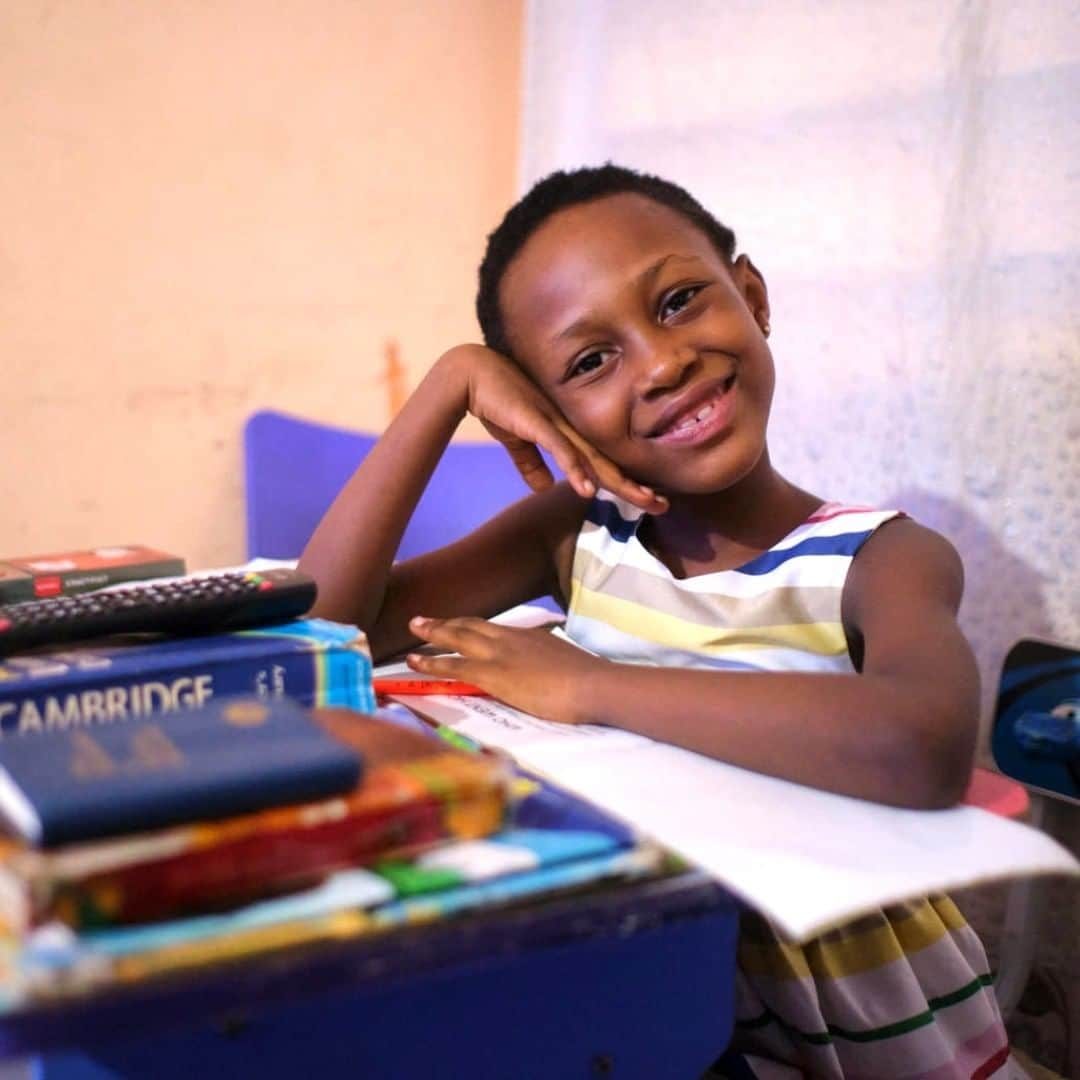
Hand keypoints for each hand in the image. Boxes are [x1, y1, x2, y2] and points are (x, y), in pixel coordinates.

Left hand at [405, 615, 603, 723]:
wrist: (593, 684)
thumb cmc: (588, 680)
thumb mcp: (567, 662)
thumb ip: (553, 660)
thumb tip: (554, 661)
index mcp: (530, 636)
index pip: (493, 628)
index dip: (471, 626)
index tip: (458, 624)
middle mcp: (510, 638)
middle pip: (470, 625)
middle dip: (445, 623)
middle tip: (421, 620)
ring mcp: (499, 654)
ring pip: (457, 639)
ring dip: (433, 634)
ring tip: (413, 629)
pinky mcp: (492, 673)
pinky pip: (453, 665)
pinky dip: (431, 662)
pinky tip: (414, 661)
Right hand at [441, 344, 666, 513]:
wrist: (473, 375)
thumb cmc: (497, 402)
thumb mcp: (516, 441)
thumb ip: (531, 464)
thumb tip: (545, 488)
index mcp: (567, 433)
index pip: (601, 463)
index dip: (624, 482)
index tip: (647, 500)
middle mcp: (569, 428)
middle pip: (607, 463)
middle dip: (635, 486)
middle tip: (662, 505)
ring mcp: (556, 423)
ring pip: (593, 459)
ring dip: (618, 482)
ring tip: (642, 500)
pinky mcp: (536, 422)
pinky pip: (560, 448)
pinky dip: (574, 469)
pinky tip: (587, 490)